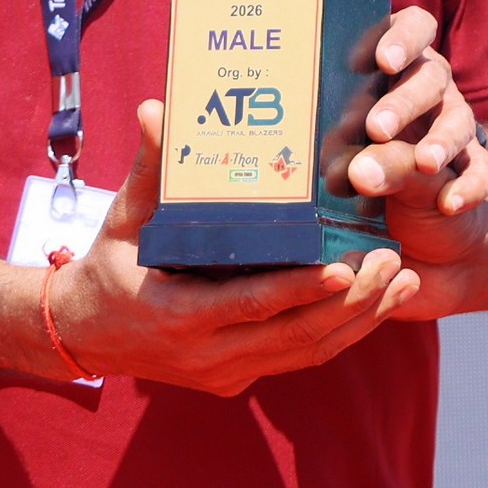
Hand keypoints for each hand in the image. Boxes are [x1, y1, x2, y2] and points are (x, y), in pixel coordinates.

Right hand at [50, 101, 418, 394]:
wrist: (83, 334)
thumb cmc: (108, 266)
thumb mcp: (121, 218)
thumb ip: (148, 168)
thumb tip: (156, 109)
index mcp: (178, 316)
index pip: (250, 305)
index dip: (299, 289)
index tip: (346, 267)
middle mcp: (207, 355)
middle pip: (294, 335)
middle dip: (351, 302)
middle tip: (394, 260)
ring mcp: (226, 373)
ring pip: (306, 353)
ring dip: (361, 320)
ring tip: (404, 280)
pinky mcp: (238, 378)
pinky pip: (298, 359)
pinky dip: (341, 333)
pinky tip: (379, 303)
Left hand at [339, 6, 487, 216]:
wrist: (409, 211)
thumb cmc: (362, 162)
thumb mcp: (355, 161)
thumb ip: (361, 162)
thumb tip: (360, 172)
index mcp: (397, 64)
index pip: (414, 27)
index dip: (401, 39)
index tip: (381, 61)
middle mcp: (430, 86)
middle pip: (431, 78)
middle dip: (405, 102)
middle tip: (377, 129)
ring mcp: (455, 121)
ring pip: (458, 120)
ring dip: (441, 141)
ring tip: (425, 164)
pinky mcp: (474, 160)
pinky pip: (482, 167)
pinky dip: (469, 185)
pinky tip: (449, 203)